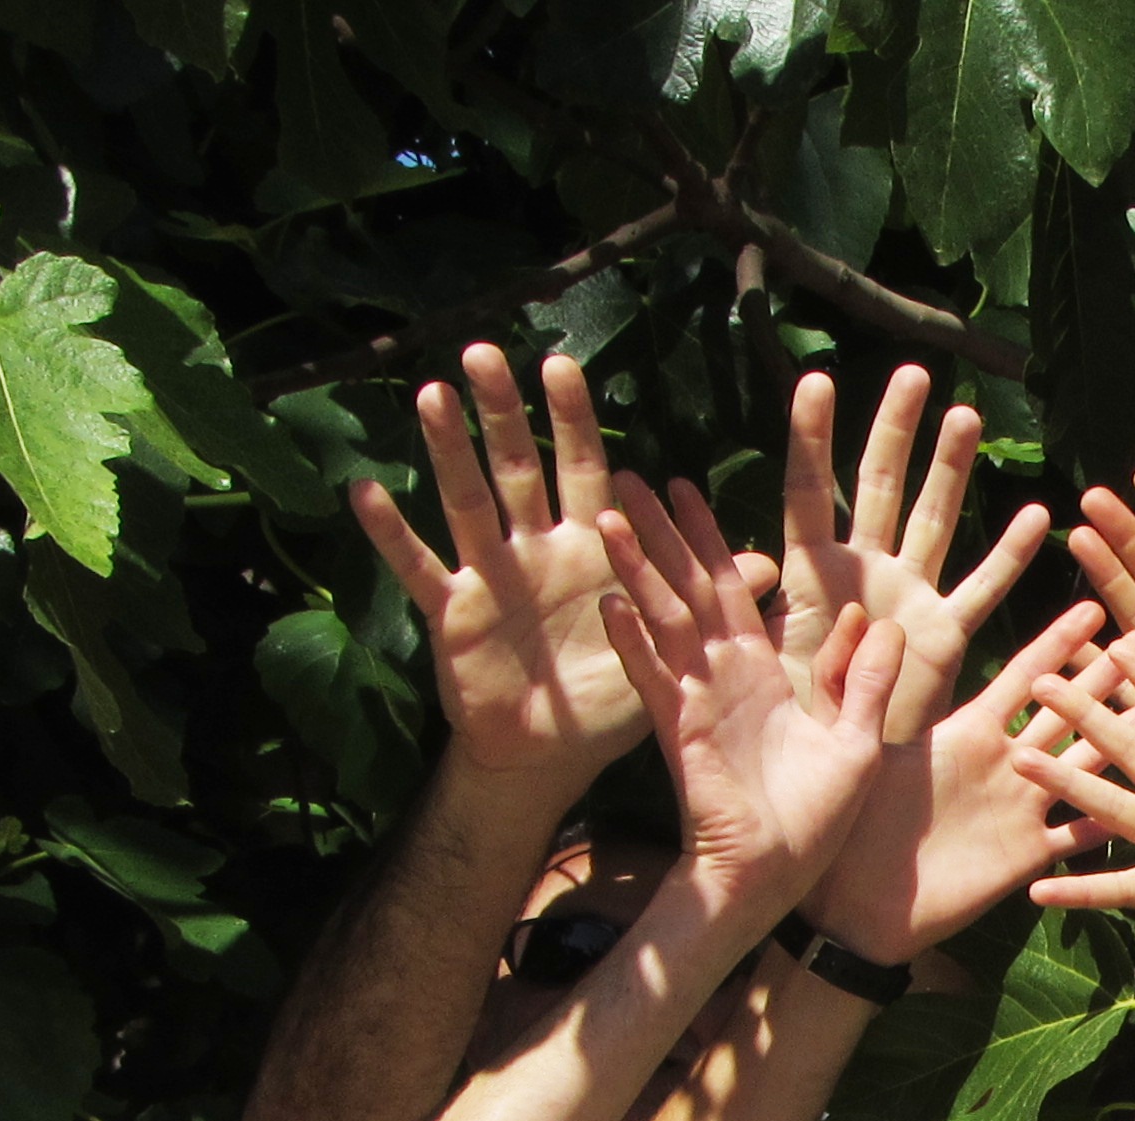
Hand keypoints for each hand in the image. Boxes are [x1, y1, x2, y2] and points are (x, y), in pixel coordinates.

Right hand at [357, 345, 767, 802]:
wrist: (550, 756)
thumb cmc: (610, 698)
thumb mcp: (668, 648)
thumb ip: (706, 600)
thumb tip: (773, 564)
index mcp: (588, 547)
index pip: (584, 469)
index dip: (573, 421)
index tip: (562, 366)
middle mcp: (535, 548)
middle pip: (518, 466)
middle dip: (504, 412)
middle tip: (486, 352)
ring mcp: (490, 574)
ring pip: (466, 499)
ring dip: (448, 448)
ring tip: (432, 395)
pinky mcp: (452, 612)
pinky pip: (417, 566)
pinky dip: (390, 533)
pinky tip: (361, 492)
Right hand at [595, 487, 903, 929]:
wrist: (777, 882)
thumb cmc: (817, 824)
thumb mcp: (858, 742)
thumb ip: (867, 682)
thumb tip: (882, 620)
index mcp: (763, 674)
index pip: (733, 589)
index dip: (709, 541)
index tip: (685, 491)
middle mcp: (723, 679)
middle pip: (686, 588)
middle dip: (656, 534)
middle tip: (624, 479)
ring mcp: (697, 701)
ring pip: (663, 620)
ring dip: (635, 569)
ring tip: (604, 518)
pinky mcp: (681, 732)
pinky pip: (655, 680)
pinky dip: (635, 644)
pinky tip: (612, 604)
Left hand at [775, 367, 1049, 741]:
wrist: (831, 778)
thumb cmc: (788, 721)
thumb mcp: (758, 655)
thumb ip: (753, 606)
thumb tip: (746, 561)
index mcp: (810, 573)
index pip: (807, 490)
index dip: (811, 438)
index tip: (815, 380)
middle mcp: (862, 571)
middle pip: (879, 484)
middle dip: (895, 428)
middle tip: (912, 373)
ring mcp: (907, 596)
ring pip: (933, 518)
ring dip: (950, 468)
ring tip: (965, 413)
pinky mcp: (943, 635)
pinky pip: (981, 592)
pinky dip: (1009, 558)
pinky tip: (1038, 516)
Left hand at [801, 602, 1112, 965]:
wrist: (851, 906)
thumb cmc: (846, 823)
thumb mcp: (856, 745)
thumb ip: (864, 684)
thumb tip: (874, 617)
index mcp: (968, 732)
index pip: (1023, 678)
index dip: (1057, 644)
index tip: (1093, 609)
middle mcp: (1004, 765)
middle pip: (1069, 715)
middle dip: (1108, 682)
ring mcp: (1020, 811)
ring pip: (1088, 768)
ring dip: (1126, 743)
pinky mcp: (1026, 858)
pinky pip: (1078, 839)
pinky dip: (1112, 823)